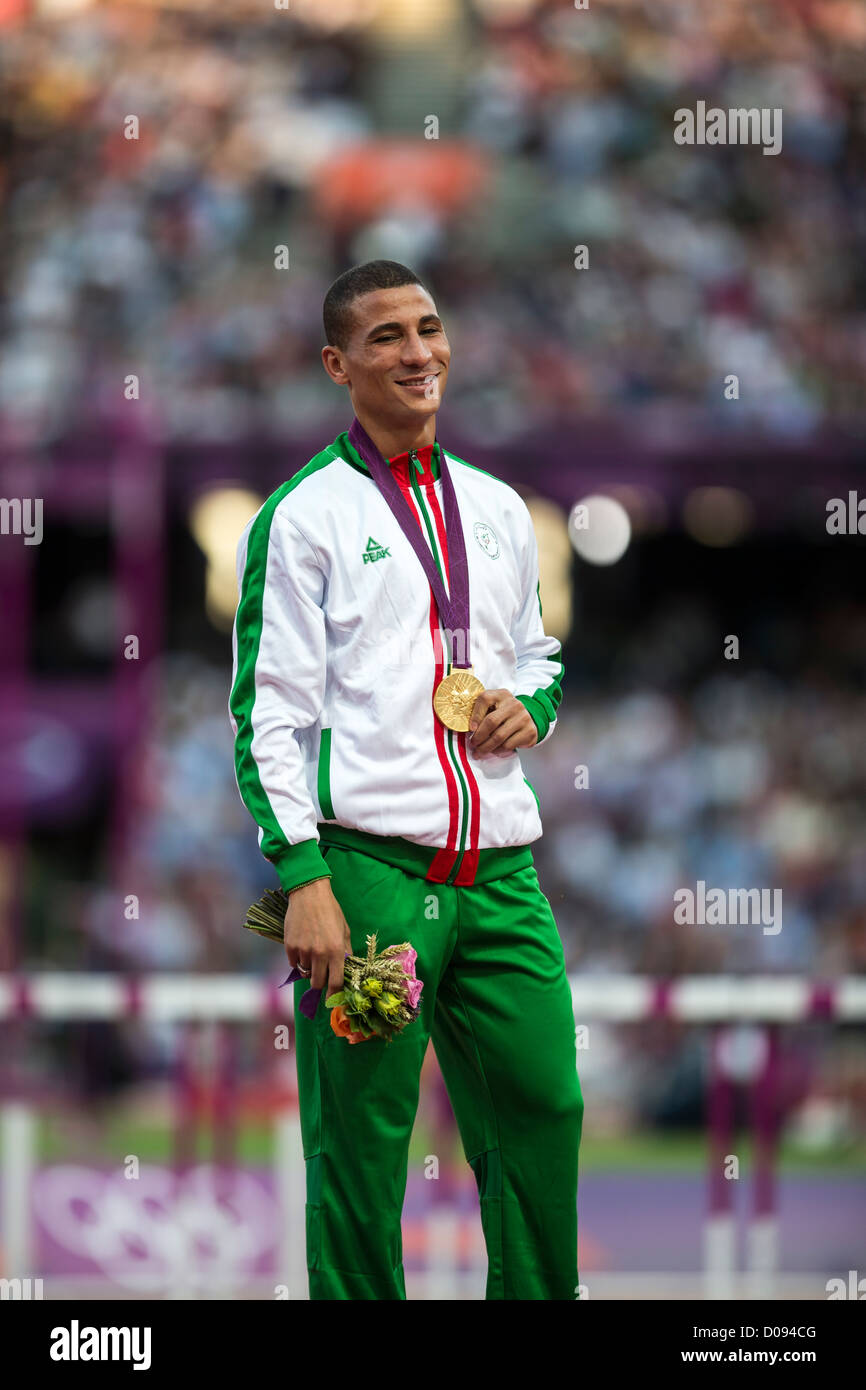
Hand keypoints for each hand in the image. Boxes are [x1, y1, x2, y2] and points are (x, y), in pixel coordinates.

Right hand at [284, 878, 352, 999]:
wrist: (309, 894)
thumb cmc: (330, 911)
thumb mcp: (344, 930)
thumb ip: (345, 951)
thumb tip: (345, 969)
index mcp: (337, 950)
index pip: (336, 982)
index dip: (334, 994)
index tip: (332, 999)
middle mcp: (320, 953)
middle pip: (317, 983)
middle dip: (320, 983)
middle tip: (321, 977)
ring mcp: (303, 950)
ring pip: (305, 973)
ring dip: (309, 968)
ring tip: (312, 952)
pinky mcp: (290, 946)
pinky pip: (294, 963)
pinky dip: (298, 960)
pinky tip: (302, 947)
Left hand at [467, 688, 537, 756]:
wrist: (527, 718)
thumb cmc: (504, 713)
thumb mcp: (494, 706)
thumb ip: (481, 712)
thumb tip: (468, 729)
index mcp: (502, 694)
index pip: (485, 699)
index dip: (475, 715)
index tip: (470, 729)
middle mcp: (514, 704)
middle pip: (491, 721)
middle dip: (479, 736)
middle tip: (472, 744)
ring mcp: (523, 717)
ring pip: (499, 736)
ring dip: (486, 747)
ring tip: (479, 752)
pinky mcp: (529, 731)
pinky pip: (508, 745)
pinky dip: (497, 751)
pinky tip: (493, 751)